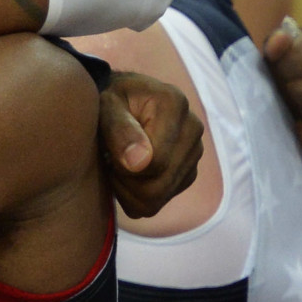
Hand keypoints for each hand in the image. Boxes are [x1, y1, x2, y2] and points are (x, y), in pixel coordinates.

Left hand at [98, 72, 203, 217]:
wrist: (125, 100)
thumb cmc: (112, 100)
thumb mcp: (106, 105)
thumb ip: (119, 128)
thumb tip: (139, 162)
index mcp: (174, 104)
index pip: (155, 162)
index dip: (123, 166)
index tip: (108, 150)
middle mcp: (193, 128)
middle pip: (158, 187)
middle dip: (125, 182)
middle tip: (109, 161)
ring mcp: (195, 152)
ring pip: (157, 199)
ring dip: (128, 190)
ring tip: (117, 165)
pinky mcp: (189, 172)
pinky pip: (159, 202)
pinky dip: (138, 195)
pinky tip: (129, 172)